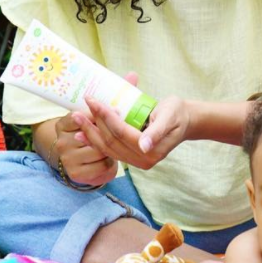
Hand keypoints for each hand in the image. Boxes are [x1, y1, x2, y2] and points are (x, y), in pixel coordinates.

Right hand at [54, 112, 117, 186]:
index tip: (113, 112)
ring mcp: (67, 159)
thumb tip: (115, 111)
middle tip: (115, 134)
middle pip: (93, 135)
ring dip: (110, 150)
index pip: (80, 116)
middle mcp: (61, 143)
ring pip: (100, 151)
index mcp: (62, 126)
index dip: (98, 115)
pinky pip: (102, 165)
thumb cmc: (89, 137)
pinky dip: (110, 162)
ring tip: (109, 148)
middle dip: (107, 135)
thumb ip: (98, 116)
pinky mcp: (76, 174)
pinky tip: (107, 159)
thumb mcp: (89, 122)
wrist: (83, 162)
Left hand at [75, 73, 190, 170]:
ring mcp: (137, 161)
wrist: (185, 121)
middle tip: (77, 111)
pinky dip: (95, 141)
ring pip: (107, 148)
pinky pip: (110, 150)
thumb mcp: (170, 116)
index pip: (121, 132)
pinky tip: (83, 134)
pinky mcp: (131, 157)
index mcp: (151, 150)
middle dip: (93, 125)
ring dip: (90, 134)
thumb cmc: (178, 112)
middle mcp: (143, 160)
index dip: (105, 117)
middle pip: (111, 142)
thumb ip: (157, 131)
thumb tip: (144, 146)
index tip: (93, 101)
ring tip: (76, 121)